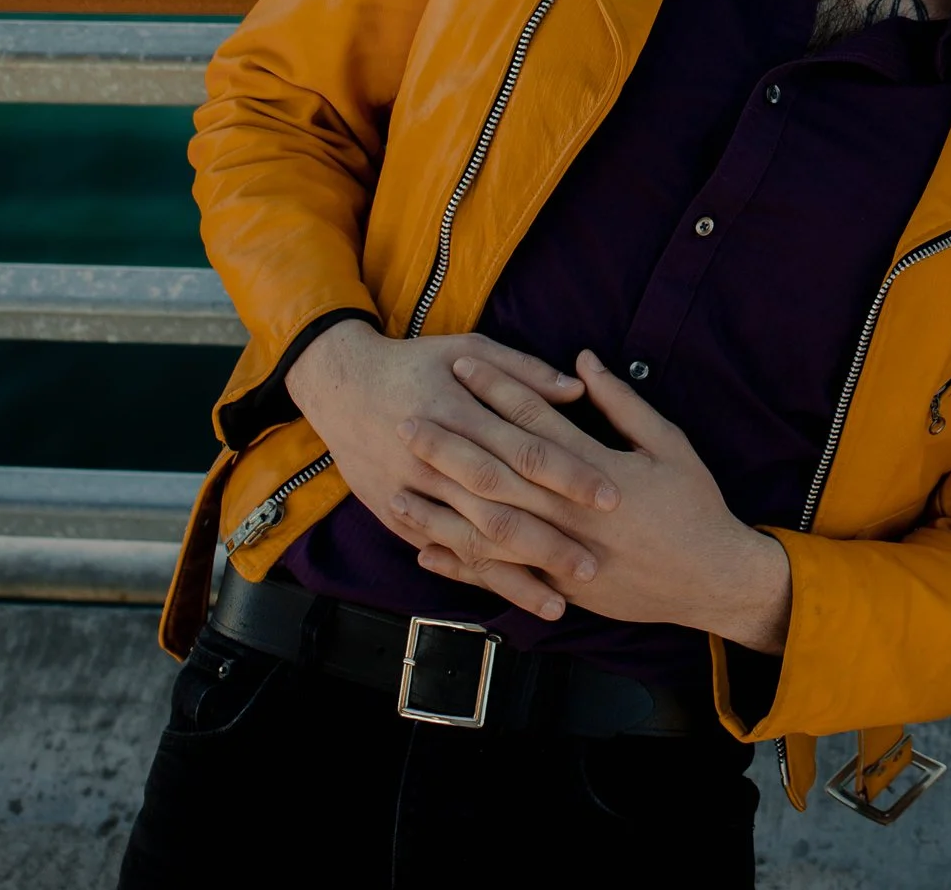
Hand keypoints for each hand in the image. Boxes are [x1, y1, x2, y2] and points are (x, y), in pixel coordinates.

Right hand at [283, 319, 598, 572]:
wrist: (339, 384)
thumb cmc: (415, 363)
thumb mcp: (469, 348)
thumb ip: (524, 372)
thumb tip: (577, 389)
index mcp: (461, 414)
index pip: (528, 450)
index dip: (570, 475)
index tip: (611, 497)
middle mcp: (436, 460)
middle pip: (502, 505)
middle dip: (549, 541)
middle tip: (593, 565)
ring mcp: (412, 492)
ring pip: (471, 540)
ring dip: (515, 575)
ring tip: (558, 602)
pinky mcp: (394, 514)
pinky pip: (440, 551)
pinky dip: (472, 576)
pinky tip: (503, 596)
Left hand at [387, 349, 792, 649]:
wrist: (710, 578)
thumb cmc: (695, 505)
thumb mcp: (670, 445)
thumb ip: (623, 404)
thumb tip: (583, 363)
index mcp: (597, 471)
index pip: (534, 422)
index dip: (496, 391)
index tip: (461, 366)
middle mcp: (571, 513)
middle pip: (497, 473)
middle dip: (450, 445)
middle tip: (407, 419)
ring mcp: (561, 554)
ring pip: (487, 529)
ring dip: (440, 507)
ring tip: (398, 485)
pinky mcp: (558, 587)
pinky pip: (499, 576)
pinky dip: (460, 564)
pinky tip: (425, 549)